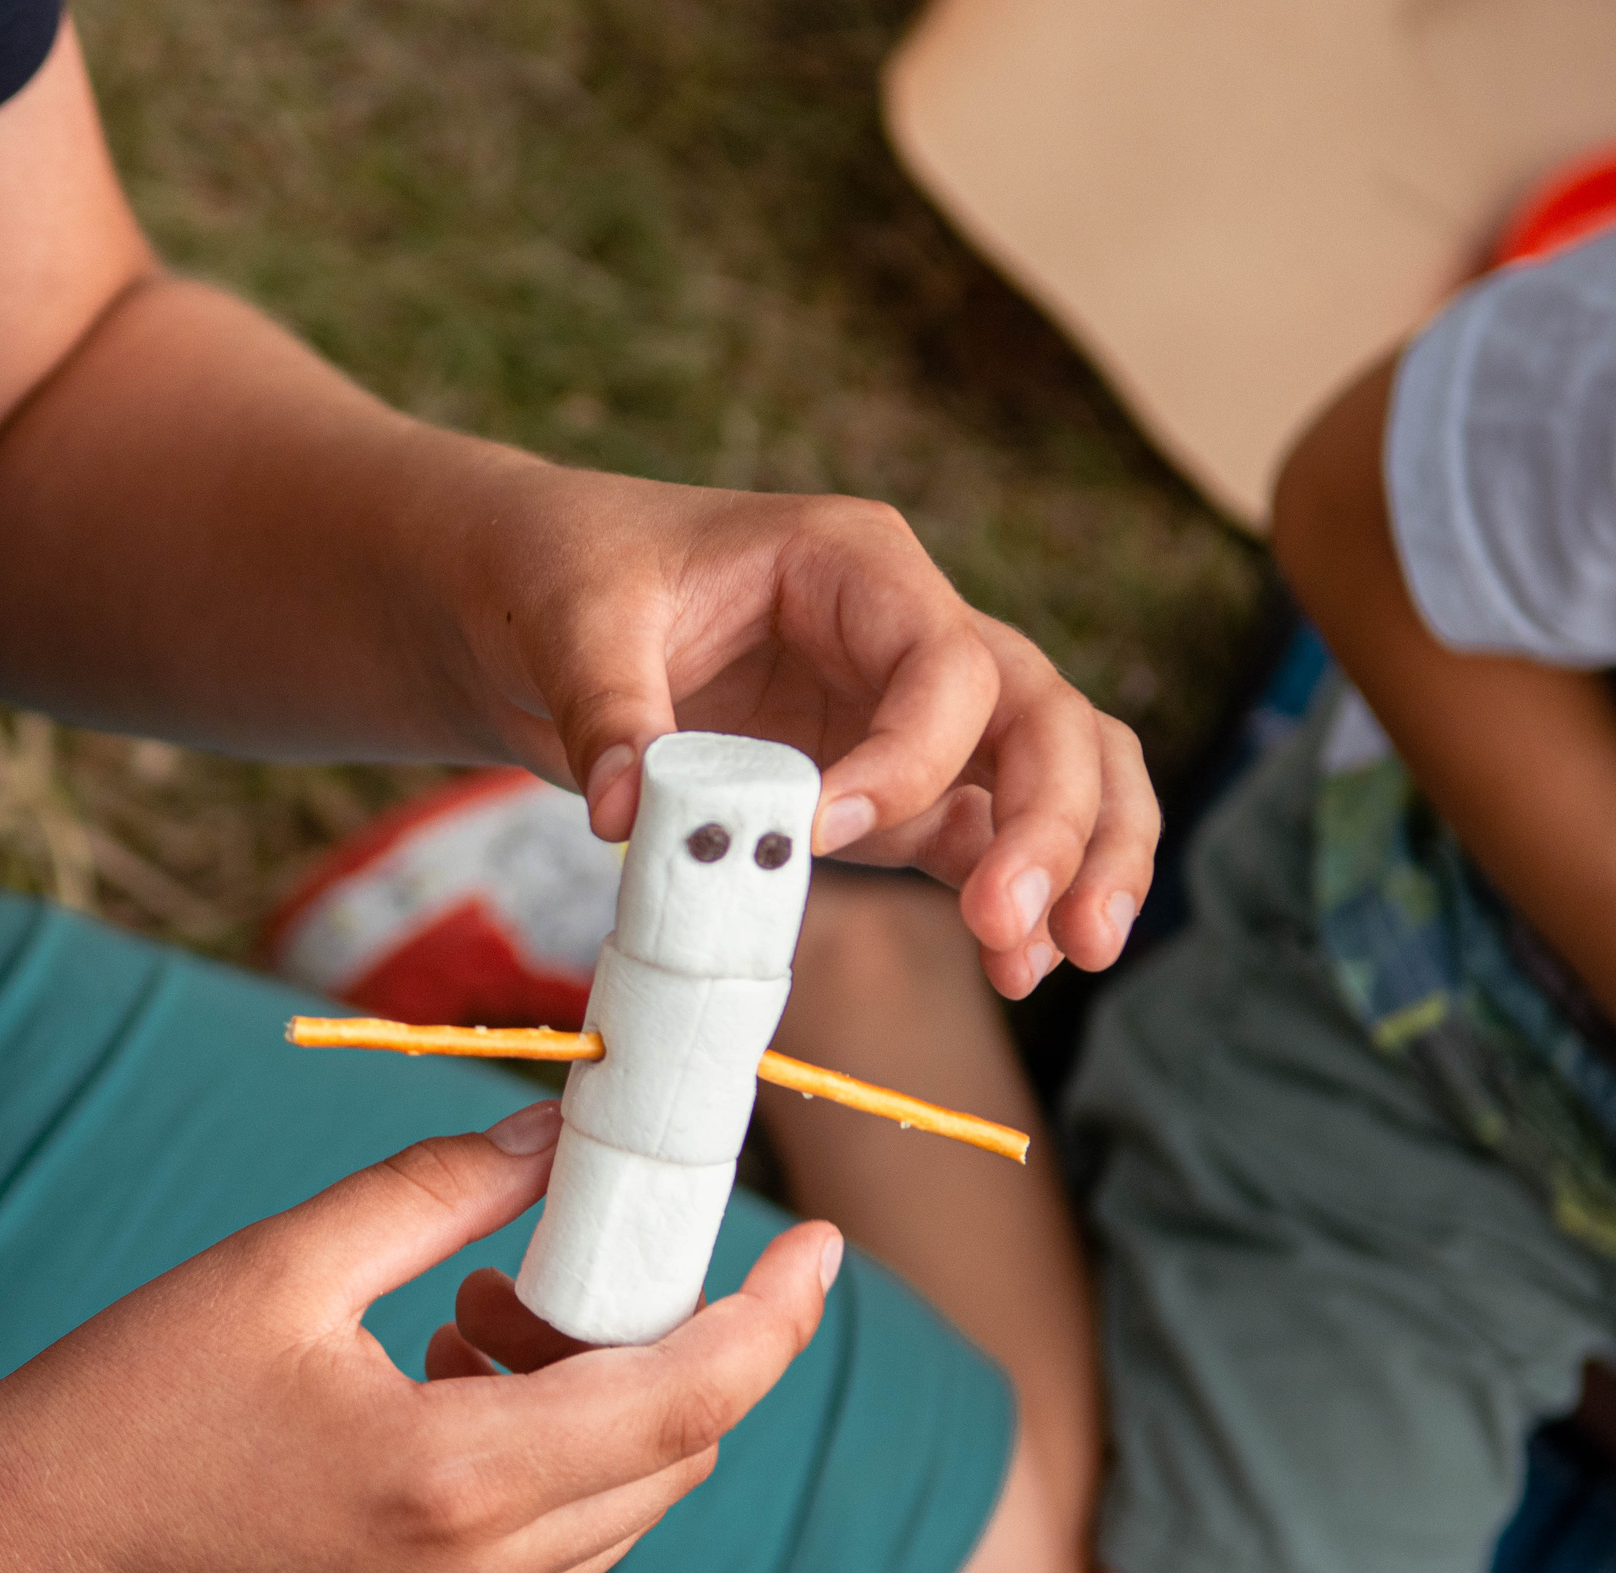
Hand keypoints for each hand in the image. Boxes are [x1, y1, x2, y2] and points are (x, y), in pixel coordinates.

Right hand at [0, 1102, 838, 1572]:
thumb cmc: (117, 1416)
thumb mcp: (277, 1271)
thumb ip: (436, 1194)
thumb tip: (554, 1133)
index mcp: (456, 1484)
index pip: (691, 1400)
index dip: (775, 1319)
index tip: (820, 1247)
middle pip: (669, 1457)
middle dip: (663, 1340)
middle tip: (562, 1252)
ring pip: (613, 1510)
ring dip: (599, 1402)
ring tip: (471, 1310)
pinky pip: (541, 1549)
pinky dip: (542, 1458)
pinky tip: (437, 1382)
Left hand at [435, 463, 1156, 998]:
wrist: (537, 604)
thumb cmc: (570, 576)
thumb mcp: (574, 622)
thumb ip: (607, 710)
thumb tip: (621, 811)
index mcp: (853, 563)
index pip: (944, 661)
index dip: (910, 758)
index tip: (821, 833)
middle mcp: (906, 631)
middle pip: (1041, 712)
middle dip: (1055, 819)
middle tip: (1019, 923)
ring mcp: (908, 712)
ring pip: (1053, 767)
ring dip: (1078, 858)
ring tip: (1062, 955)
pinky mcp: (888, 786)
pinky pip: (984, 832)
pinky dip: (1013, 893)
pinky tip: (1016, 967)